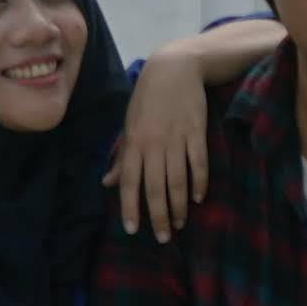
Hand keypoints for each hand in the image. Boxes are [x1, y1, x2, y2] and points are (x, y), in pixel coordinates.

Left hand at [110, 46, 212, 239]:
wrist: (173, 67)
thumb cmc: (147, 99)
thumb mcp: (129, 124)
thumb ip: (121, 156)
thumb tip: (107, 182)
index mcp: (134, 142)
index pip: (129, 181)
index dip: (130, 207)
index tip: (131, 229)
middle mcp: (154, 143)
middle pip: (155, 187)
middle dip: (158, 215)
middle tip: (162, 238)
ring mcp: (176, 138)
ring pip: (177, 180)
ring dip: (179, 205)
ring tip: (179, 224)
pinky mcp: (196, 131)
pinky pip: (199, 163)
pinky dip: (199, 182)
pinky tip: (197, 198)